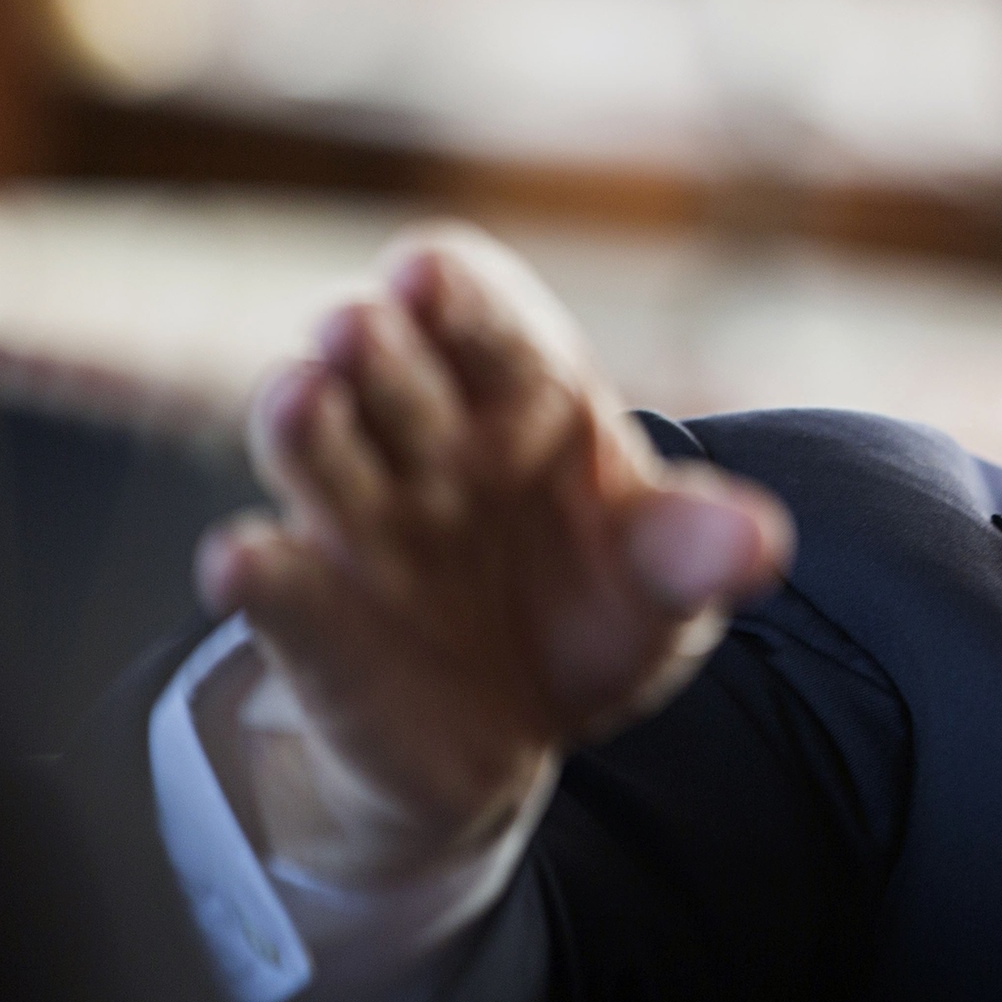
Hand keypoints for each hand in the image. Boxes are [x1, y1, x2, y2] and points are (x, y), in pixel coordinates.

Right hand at [194, 225, 790, 886]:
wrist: (519, 730)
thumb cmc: (593, 608)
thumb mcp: (666, 580)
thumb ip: (699, 551)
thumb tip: (761, 544)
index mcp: (521, 401)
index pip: (485, 323)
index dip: (455, 293)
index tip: (429, 272)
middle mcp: (427, 445)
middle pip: (391, 373)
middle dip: (372, 345)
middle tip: (356, 325)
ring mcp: (362, 528)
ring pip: (320, 456)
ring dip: (301, 424)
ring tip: (298, 394)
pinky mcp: (318, 622)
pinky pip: (284, 592)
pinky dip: (260, 577)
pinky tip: (241, 562)